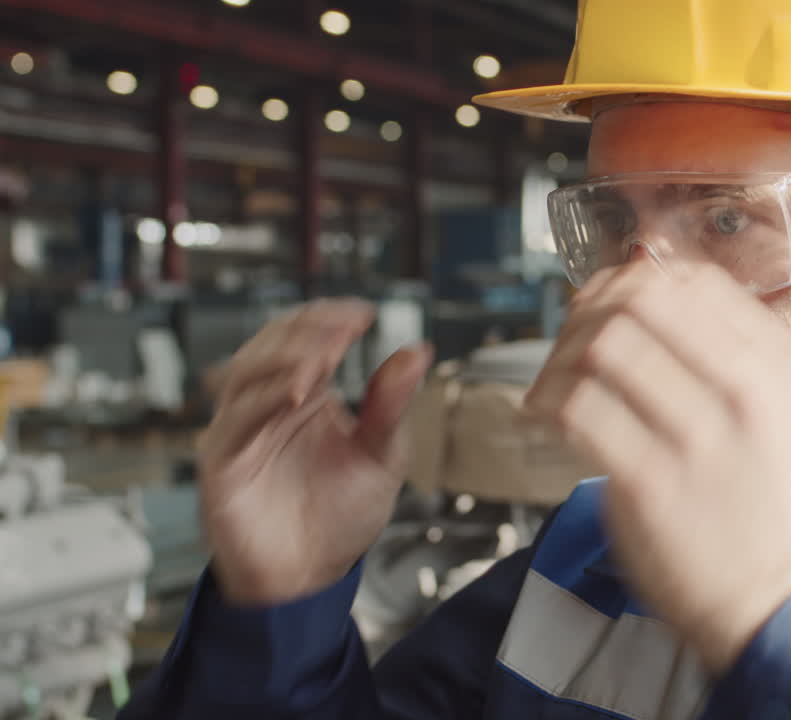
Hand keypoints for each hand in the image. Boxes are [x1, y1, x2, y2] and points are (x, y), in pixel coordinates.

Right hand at [198, 298, 430, 605]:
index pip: (305, 337)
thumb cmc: (341, 517)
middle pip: (271, 344)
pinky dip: (264, 400)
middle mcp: (270, 406)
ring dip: (286, 358)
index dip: (329, 318)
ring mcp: (243, 431)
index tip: (365, 314)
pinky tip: (297, 395)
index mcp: (307, 396)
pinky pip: (235, 419)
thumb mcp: (383, 457)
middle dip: (307, 331)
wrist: (311, 578)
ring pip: (246, 372)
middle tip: (344, 331)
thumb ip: (392, 406)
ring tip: (324, 358)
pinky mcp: (224, 462)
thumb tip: (416, 352)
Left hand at [525, 263, 790, 672]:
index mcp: (779, 361)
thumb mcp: (782, 408)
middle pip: (639, 300)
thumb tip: (643, 288)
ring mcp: (700, 435)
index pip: (689, 280)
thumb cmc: (770, 502)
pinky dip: (549, 401)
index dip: (631, 281)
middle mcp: (747, 387)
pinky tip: (548, 414)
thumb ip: (727, 349)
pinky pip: (579, 409)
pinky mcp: (652, 483)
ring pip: (603, 346)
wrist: (782, 600)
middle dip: (590, 309)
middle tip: (571, 337)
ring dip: (562, 355)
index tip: (607, 303)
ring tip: (554, 381)